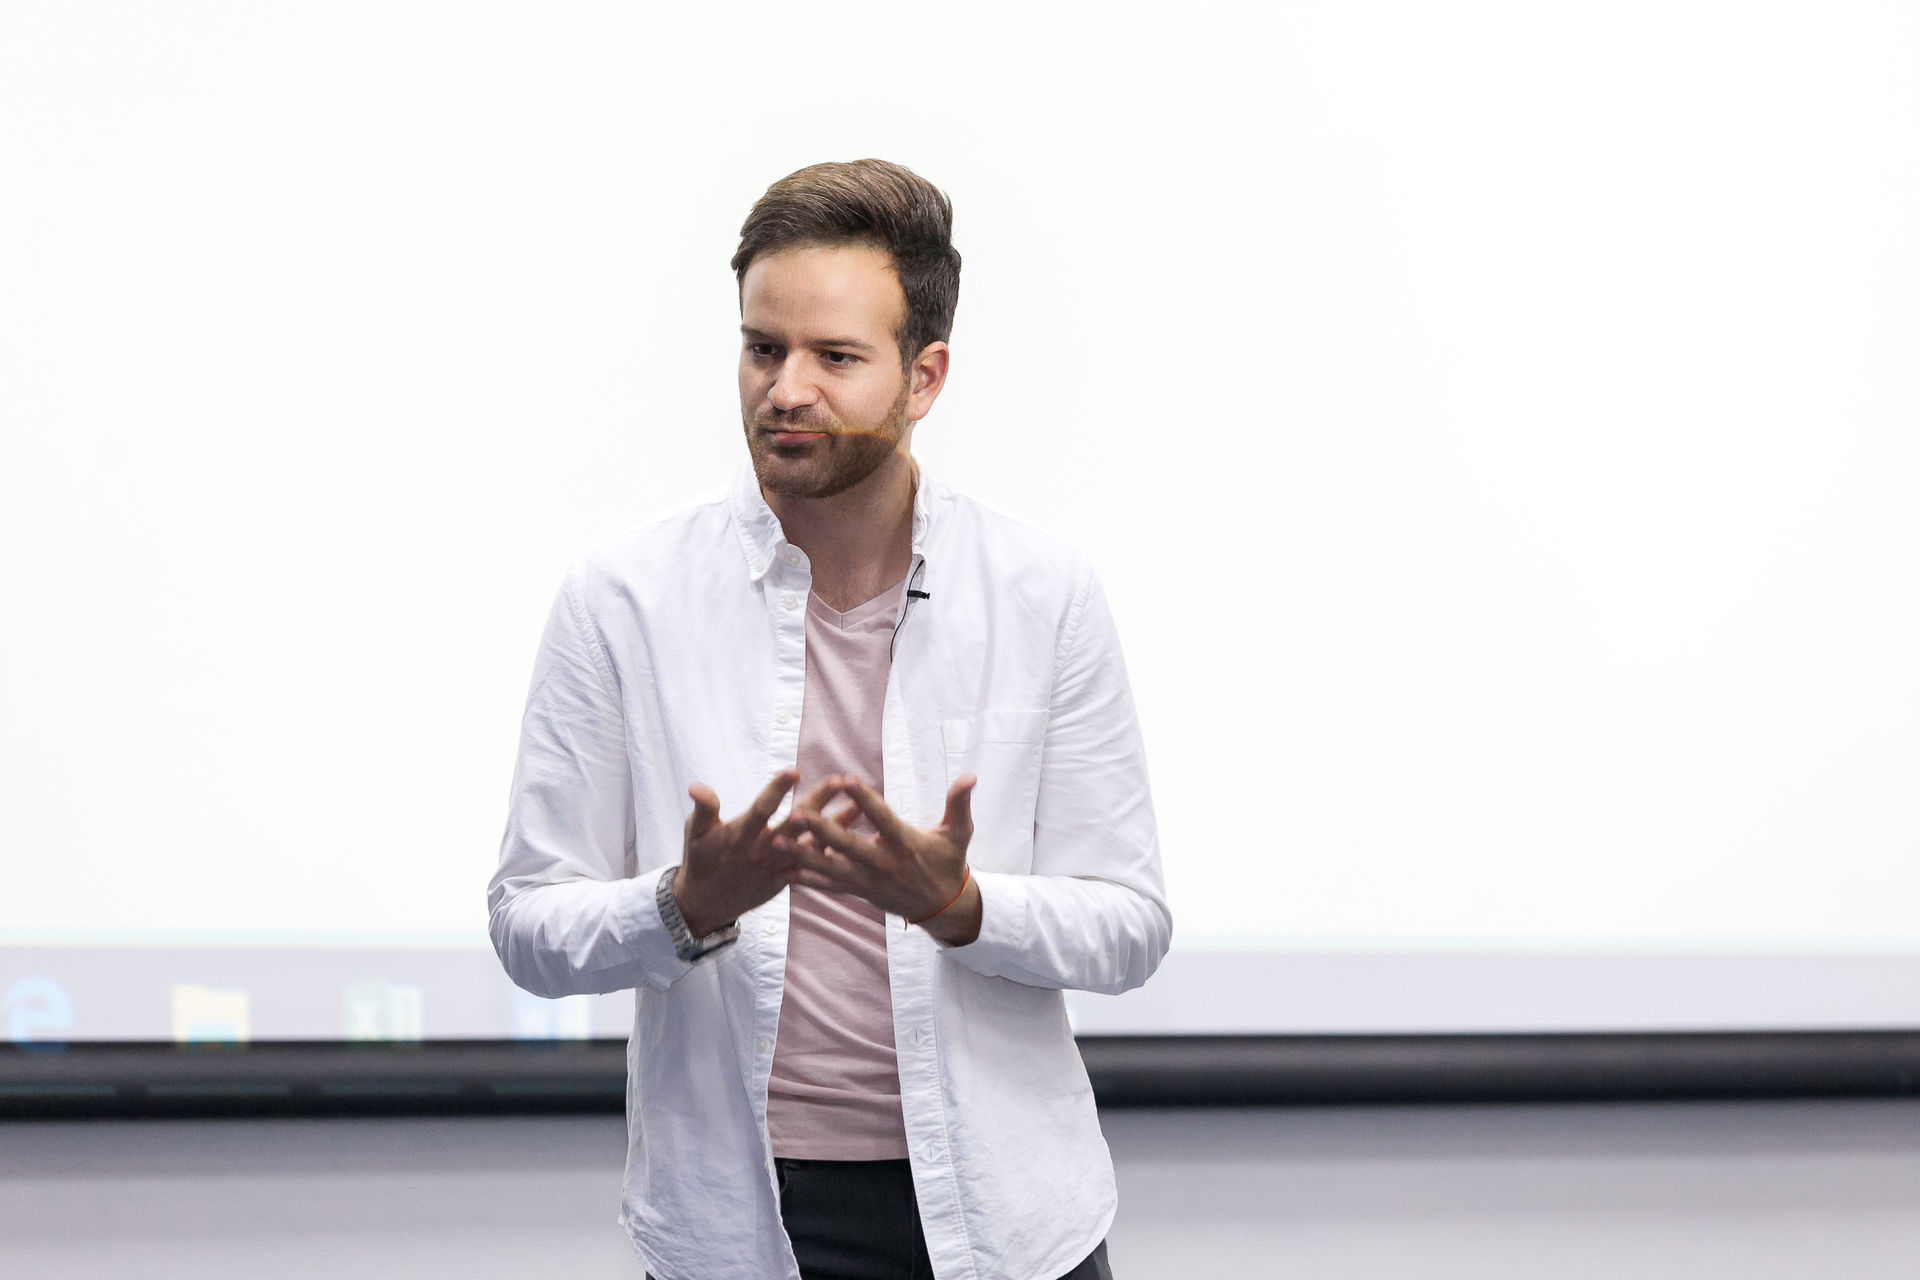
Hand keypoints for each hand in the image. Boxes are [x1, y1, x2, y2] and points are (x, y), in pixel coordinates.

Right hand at [673, 770, 840, 936]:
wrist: (706, 903)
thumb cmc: (701, 860)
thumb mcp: (694, 834)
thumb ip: (704, 809)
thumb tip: (696, 786)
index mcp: (740, 836)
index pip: (761, 809)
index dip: (776, 790)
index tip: (793, 771)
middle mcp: (762, 851)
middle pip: (795, 824)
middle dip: (818, 801)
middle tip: (838, 780)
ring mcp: (777, 866)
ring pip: (812, 845)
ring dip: (836, 826)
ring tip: (859, 806)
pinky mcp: (787, 878)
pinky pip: (814, 864)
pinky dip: (834, 851)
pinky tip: (855, 836)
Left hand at [781, 773, 979, 939]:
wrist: (942, 906)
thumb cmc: (948, 862)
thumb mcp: (959, 833)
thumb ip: (959, 804)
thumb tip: (971, 776)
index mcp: (905, 844)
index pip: (882, 819)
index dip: (864, 800)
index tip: (846, 780)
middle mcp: (883, 864)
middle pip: (848, 846)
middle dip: (822, 831)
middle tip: (797, 813)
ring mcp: (867, 881)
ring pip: (830, 868)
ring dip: (802, 854)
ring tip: (775, 840)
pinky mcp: (858, 891)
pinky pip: (827, 886)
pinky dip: (804, 879)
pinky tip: (779, 870)